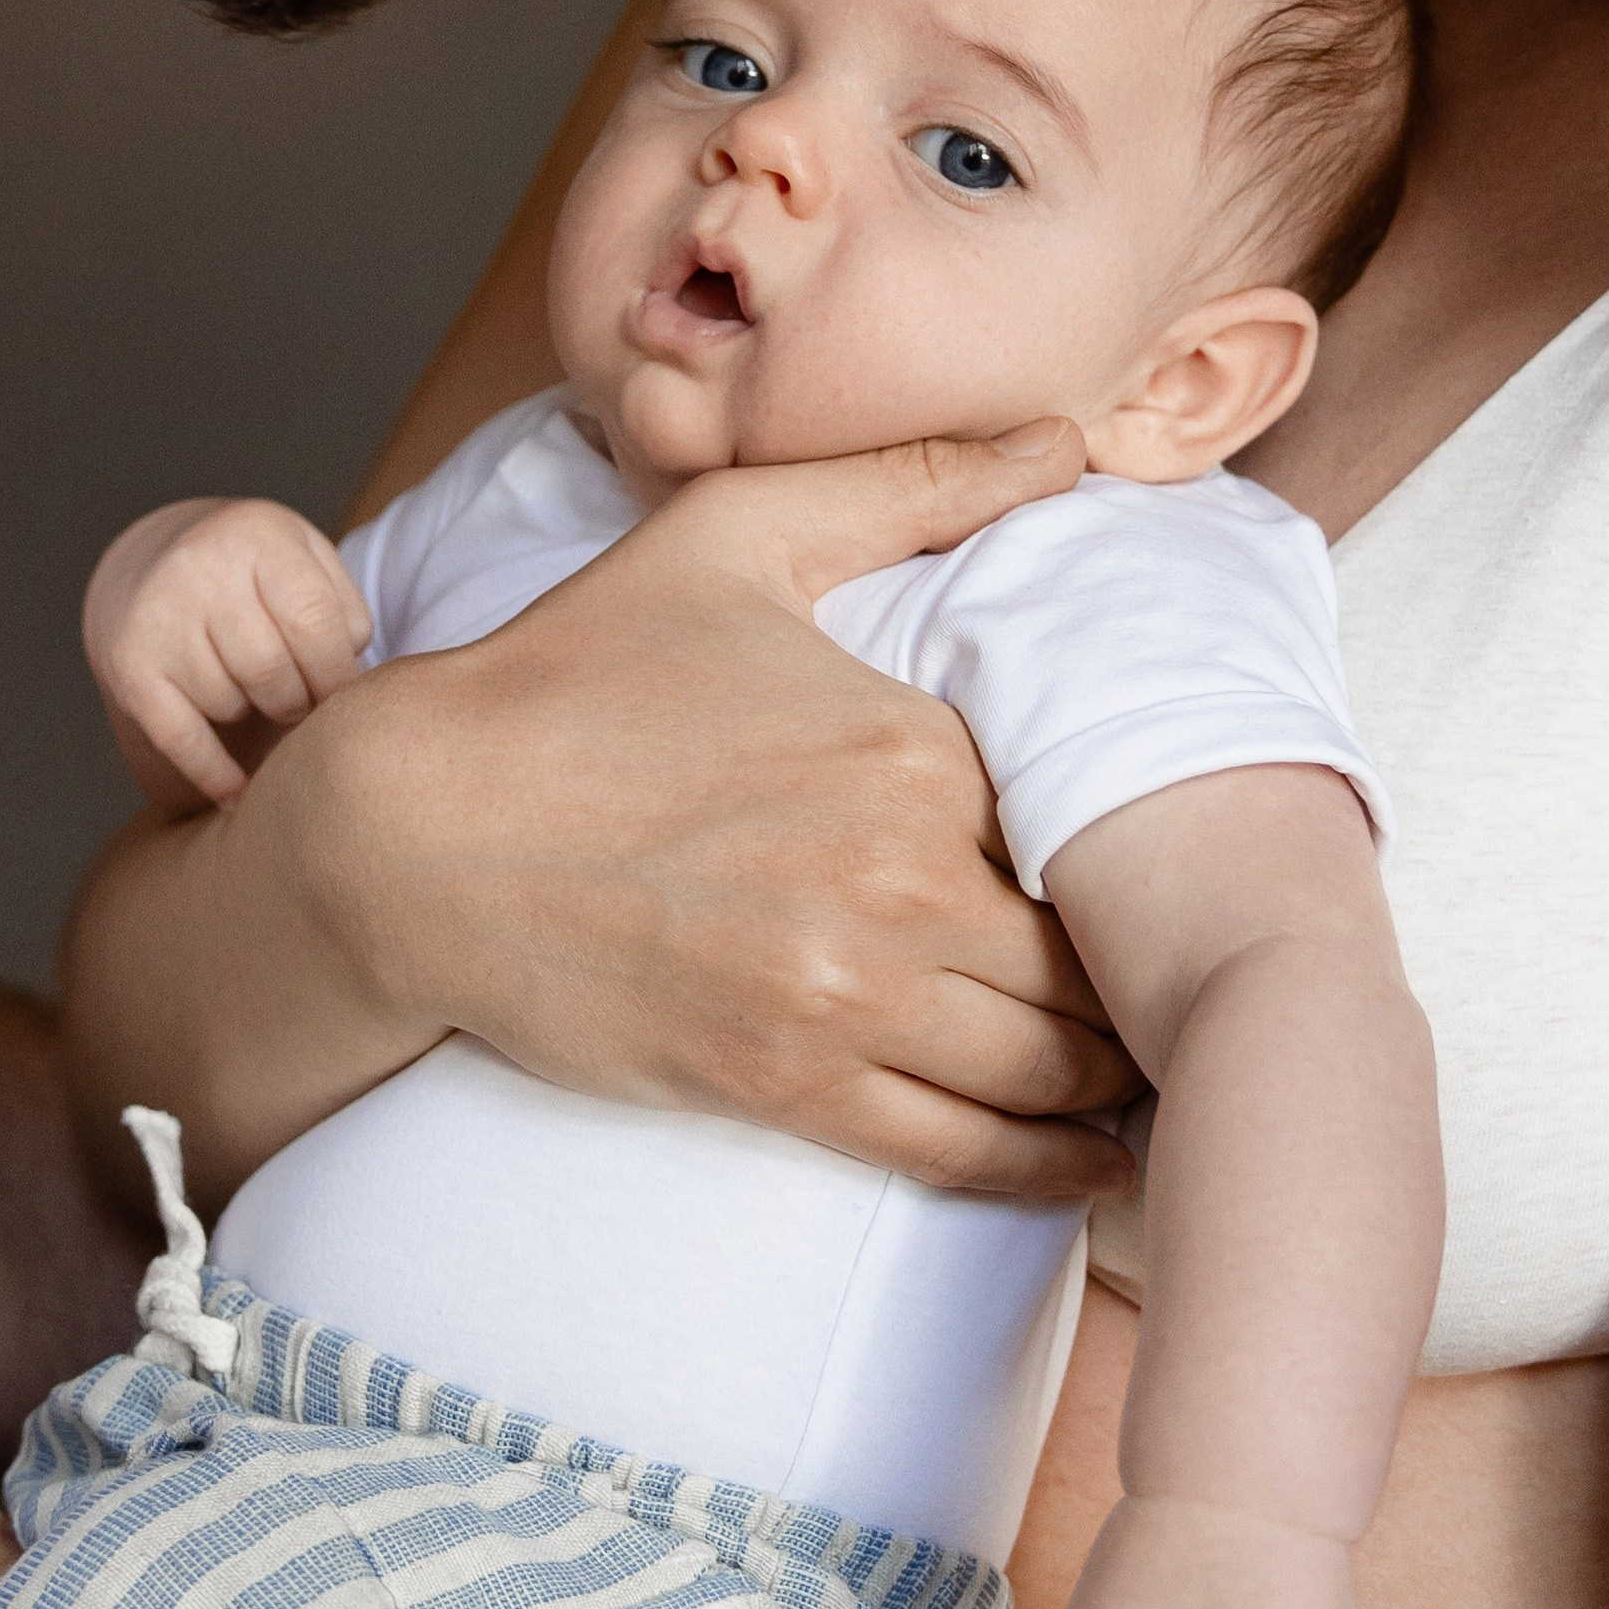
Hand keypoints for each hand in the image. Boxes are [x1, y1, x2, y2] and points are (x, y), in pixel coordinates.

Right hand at [65, 421, 1142, 1215]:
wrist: (414, 831)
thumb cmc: (571, 672)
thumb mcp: (738, 536)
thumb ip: (914, 486)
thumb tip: (1062, 438)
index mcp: (910, 748)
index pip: (1088, 819)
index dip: (1143, 849)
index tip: (1184, 864)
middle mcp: (898, 883)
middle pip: (1087, 961)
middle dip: (1147, 978)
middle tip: (1195, 988)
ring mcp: (840, 998)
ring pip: (1045, 1070)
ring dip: (1115, 1082)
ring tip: (1162, 1078)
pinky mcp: (781, 1087)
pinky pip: (960, 1153)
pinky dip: (1043, 1170)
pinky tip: (1088, 1165)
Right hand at [83, 498, 373, 809]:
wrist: (147, 561)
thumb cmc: (254, 573)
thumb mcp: (307, 561)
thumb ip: (344, 610)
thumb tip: (350, 681)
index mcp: (258, 535)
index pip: (317, 624)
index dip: (338, 674)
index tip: (341, 694)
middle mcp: (201, 568)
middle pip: (274, 671)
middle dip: (300, 700)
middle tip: (301, 701)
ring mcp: (159, 618)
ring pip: (232, 704)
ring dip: (253, 713)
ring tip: (251, 691)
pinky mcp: (129, 667)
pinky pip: (180, 739)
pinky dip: (214, 773)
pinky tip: (237, 790)